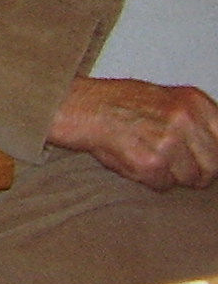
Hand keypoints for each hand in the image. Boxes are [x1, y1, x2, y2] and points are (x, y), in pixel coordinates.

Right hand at [48, 76, 217, 190]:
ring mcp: (169, 141)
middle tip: (173, 163)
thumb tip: (215, 148)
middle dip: (196, 170)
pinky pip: (163, 184)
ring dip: (172, 176)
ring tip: (149, 157)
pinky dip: (150, 180)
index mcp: (193, 101)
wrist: (80, 107)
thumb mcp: (166, 98)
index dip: (214, 154)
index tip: (204, 159)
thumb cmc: (117, 103)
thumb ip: (196, 119)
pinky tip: (135, 161)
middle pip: (214, 165)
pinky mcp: (151, 163)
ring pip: (192, 179)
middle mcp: (185, 119)